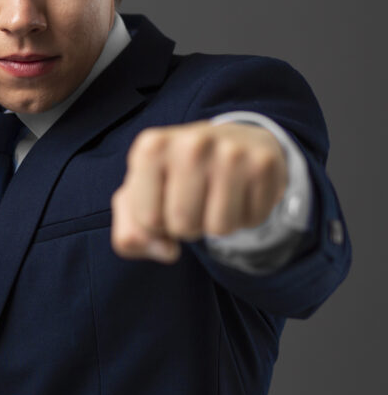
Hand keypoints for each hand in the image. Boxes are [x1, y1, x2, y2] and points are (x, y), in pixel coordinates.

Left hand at [111, 121, 287, 263]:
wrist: (232, 142)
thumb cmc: (175, 176)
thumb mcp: (139, 197)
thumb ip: (131, 234)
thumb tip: (166, 251)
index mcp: (151, 148)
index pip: (148, 220)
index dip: (156, 223)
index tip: (163, 200)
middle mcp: (190, 144)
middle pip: (183, 225)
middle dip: (186, 226)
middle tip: (192, 200)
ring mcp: (230, 152)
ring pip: (219, 228)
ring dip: (215, 224)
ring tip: (214, 196)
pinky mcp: (263, 164)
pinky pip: (251, 221)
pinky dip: (244, 217)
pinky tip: (238, 192)